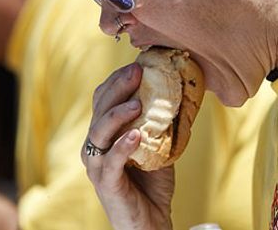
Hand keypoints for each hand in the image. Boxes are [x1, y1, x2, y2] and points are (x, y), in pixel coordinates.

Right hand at [83, 64, 173, 229]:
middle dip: (117, 87)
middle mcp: (95, 148)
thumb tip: (182, 91)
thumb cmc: (152, 184)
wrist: (151, 223)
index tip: (139, 64)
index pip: (103, 99)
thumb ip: (161, 122)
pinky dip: (122, 146)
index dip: (117, 80)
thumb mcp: (158, 145)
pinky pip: (111, 162)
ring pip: (98, 133)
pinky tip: (136, 135)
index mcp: (104, 135)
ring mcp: (99, 167)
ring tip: (137, 103)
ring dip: (117, 114)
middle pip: (99, 110)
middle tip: (137, 72)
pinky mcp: (107, 185)